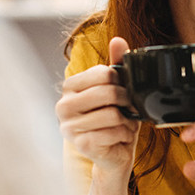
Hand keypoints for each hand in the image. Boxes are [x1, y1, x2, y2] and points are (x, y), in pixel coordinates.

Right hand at [55, 36, 138, 179]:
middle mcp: (63, 106)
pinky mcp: (80, 145)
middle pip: (108, 93)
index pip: (103, 74)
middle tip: (130, 109)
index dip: (121, 82)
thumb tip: (118, 40)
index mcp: (69, 88)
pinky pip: (113, 133)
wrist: (114, 154)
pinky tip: (120, 138)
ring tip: (125, 125)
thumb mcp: (117, 90)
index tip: (125, 91)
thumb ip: (116, 64)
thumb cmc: (115, 120)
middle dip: (127, 102)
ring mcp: (69, 127)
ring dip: (127, 121)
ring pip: (112, 114)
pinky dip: (125, 135)